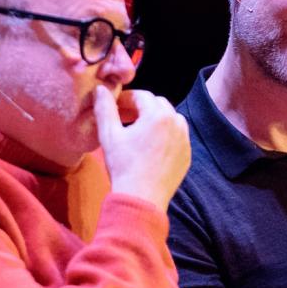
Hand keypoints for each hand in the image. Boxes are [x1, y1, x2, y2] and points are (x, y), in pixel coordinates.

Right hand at [95, 86, 190, 211]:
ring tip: (138, 130)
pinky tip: (151, 145)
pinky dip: (166, 134)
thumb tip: (100, 89)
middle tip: (124, 117)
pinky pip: (178, 136)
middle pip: (158, 104)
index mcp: (158, 115)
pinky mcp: (186, 155)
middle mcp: (176, 124)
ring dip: (155, 118)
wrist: (142, 198)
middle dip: (141, 107)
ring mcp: (184, 140)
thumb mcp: (109, 135)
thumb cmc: (124, 166)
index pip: (142, 96)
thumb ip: (105, 108)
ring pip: (171, 118)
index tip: (114, 107)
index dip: (126, 99)